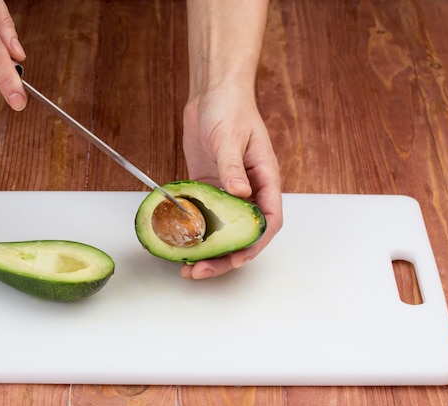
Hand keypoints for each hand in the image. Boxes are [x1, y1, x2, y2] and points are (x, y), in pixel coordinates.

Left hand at [180, 84, 282, 278]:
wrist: (212, 93)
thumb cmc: (231, 108)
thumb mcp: (232, 136)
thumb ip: (234, 166)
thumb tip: (240, 194)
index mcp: (264, 180)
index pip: (268, 220)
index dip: (255, 244)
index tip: (237, 258)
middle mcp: (248, 191)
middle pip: (242, 233)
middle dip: (225, 257)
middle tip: (201, 270)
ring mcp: (227, 192)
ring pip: (221, 230)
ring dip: (207, 250)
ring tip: (187, 266)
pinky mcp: (207, 188)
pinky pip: (202, 216)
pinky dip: (193, 232)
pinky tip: (179, 242)